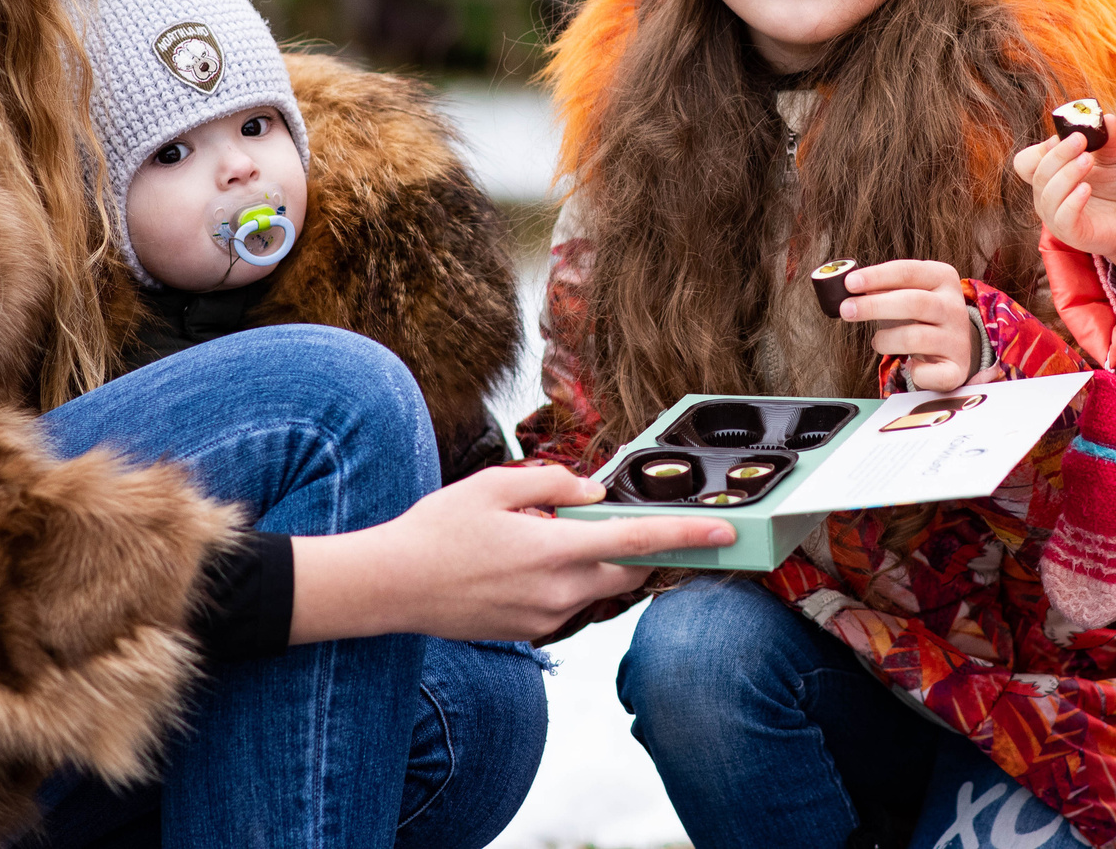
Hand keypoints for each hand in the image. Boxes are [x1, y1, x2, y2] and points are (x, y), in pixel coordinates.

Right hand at [291, 465, 734, 643]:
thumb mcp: (493, 485)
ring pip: (600, 586)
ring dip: (602, 560)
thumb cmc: (436, 531)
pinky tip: (533, 558)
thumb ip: (553, 482)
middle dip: (647, 548)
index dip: (687, 536)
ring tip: (560, 533)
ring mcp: (545, 618)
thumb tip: (593, 492)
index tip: (725, 532)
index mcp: (554, 550)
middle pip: (629, 569)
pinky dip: (571, 578)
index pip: (637, 542)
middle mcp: (558, 592)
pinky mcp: (531, 632)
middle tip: (648, 520)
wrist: (391, 588)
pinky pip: (570, 601)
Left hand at [839, 258, 974, 390]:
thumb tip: (847, 287)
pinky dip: (915, 372)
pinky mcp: (957, 369)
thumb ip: (881, 288)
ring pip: (916, 337)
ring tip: (877, 341)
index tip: (849, 283)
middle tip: (846, 310)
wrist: (954, 347)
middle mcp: (954, 307)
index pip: (908, 271)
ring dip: (886, 340)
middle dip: (875, 306)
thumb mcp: (906, 292)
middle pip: (914, 302)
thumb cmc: (919, 316)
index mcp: (943, 278)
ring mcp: (957, 339)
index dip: (876, 276)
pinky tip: (910, 366)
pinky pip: (931, 373)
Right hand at [1011, 117, 1115, 261]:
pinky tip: (1086, 189)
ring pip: (1048, 194)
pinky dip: (1072, 201)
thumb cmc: (1114, 189)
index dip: (1040, 149)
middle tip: (1081, 139)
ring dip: (1067, 174)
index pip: (1025, 162)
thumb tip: (1107, 118)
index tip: (1062, 135)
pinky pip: (1063, 217)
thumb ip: (1107, 139)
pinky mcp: (1071, 234)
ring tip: (1087, 160)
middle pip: (1038, 174)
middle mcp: (1046, 197)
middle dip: (1059, 154)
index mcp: (1048, 177)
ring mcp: (1055, 217)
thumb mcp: (1110, 158)